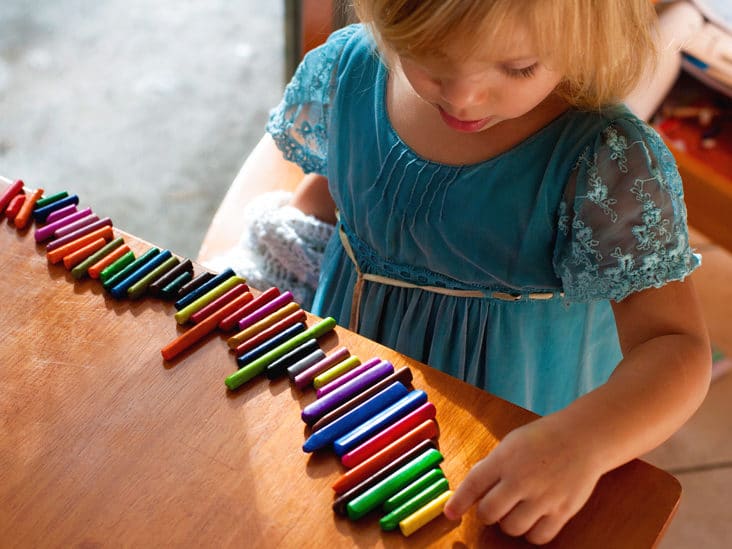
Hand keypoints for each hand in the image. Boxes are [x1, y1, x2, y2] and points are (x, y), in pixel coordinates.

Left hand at [443, 417, 602, 543]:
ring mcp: (543, 497)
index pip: (473, 485)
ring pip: (512, 528)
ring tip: (516, 510)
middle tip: (492, 506)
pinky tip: (533, 519)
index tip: (450, 513)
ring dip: (508, 523)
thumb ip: (492, 465)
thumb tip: (474, 490)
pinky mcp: (563, 511)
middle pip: (489, 513)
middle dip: (486, 513)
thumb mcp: (511, 443)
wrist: (583, 438)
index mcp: (505, 459)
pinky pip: (538, 537)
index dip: (458, 502)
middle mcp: (522, 479)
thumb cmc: (543, 438)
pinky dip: (531, 533)